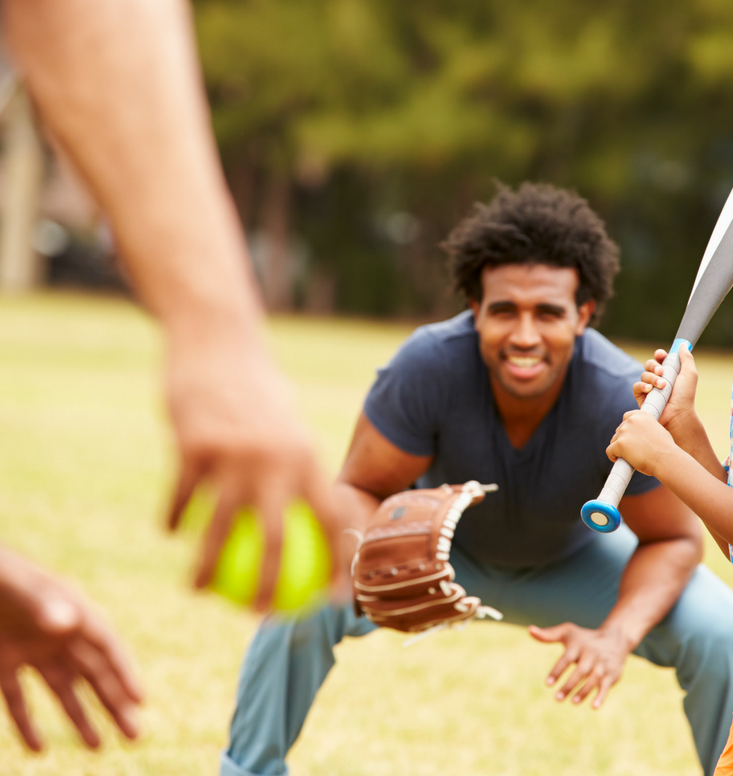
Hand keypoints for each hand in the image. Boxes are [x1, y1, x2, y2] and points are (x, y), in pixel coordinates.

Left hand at [0, 548, 142, 750]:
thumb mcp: (17, 587)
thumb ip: (41, 603)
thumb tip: (67, 624)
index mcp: (70, 610)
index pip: (106, 646)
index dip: (124, 672)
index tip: (140, 701)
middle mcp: (57, 632)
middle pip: (93, 673)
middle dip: (114, 704)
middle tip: (135, 736)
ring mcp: (29, 648)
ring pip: (62, 689)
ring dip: (80, 717)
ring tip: (99, 747)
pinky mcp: (0, 662)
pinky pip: (17, 697)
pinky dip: (27, 722)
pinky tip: (38, 748)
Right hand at [164, 329, 342, 610]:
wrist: (218, 343)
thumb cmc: (258, 391)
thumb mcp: (288, 426)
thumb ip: (298, 469)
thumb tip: (313, 517)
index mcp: (307, 458)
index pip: (330, 521)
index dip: (336, 563)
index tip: (331, 600)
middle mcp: (275, 461)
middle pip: (274, 541)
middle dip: (269, 588)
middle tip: (260, 617)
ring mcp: (233, 455)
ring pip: (217, 530)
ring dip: (205, 569)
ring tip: (198, 591)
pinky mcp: (193, 447)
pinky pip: (181, 499)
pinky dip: (173, 520)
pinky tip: (168, 532)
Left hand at [528, 623, 631, 708]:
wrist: (615, 639)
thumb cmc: (584, 638)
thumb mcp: (567, 632)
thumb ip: (548, 635)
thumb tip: (529, 630)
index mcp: (578, 646)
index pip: (566, 659)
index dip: (557, 671)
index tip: (547, 684)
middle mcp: (591, 655)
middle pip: (580, 671)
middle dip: (569, 685)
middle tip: (557, 698)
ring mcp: (602, 666)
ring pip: (593, 680)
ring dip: (583, 692)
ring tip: (572, 702)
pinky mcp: (611, 675)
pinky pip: (606, 687)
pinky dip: (601, 697)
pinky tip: (593, 706)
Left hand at [606, 410, 675, 476]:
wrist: (666, 459)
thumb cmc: (665, 449)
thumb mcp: (658, 430)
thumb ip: (646, 428)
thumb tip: (640, 434)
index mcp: (642, 415)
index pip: (626, 417)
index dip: (627, 428)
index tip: (630, 437)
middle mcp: (631, 420)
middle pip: (619, 430)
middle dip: (623, 440)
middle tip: (632, 450)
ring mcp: (624, 432)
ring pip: (614, 441)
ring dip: (619, 449)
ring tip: (629, 457)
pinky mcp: (619, 444)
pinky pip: (609, 451)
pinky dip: (612, 456)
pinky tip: (619, 460)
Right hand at [632, 346, 698, 432]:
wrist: (677, 414)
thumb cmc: (685, 396)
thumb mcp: (690, 374)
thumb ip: (686, 358)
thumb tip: (682, 345)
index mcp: (670, 372)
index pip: (660, 358)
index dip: (659, 355)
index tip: (661, 355)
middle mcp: (658, 379)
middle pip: (649, 364)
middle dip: (654, 365)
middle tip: (662, 372)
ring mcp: (649, 388)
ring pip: (644, 374)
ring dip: (652, 378)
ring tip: (662, 386)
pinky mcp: (641, 397)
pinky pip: (636, 386)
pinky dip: (642, 386)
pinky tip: (649, 389)